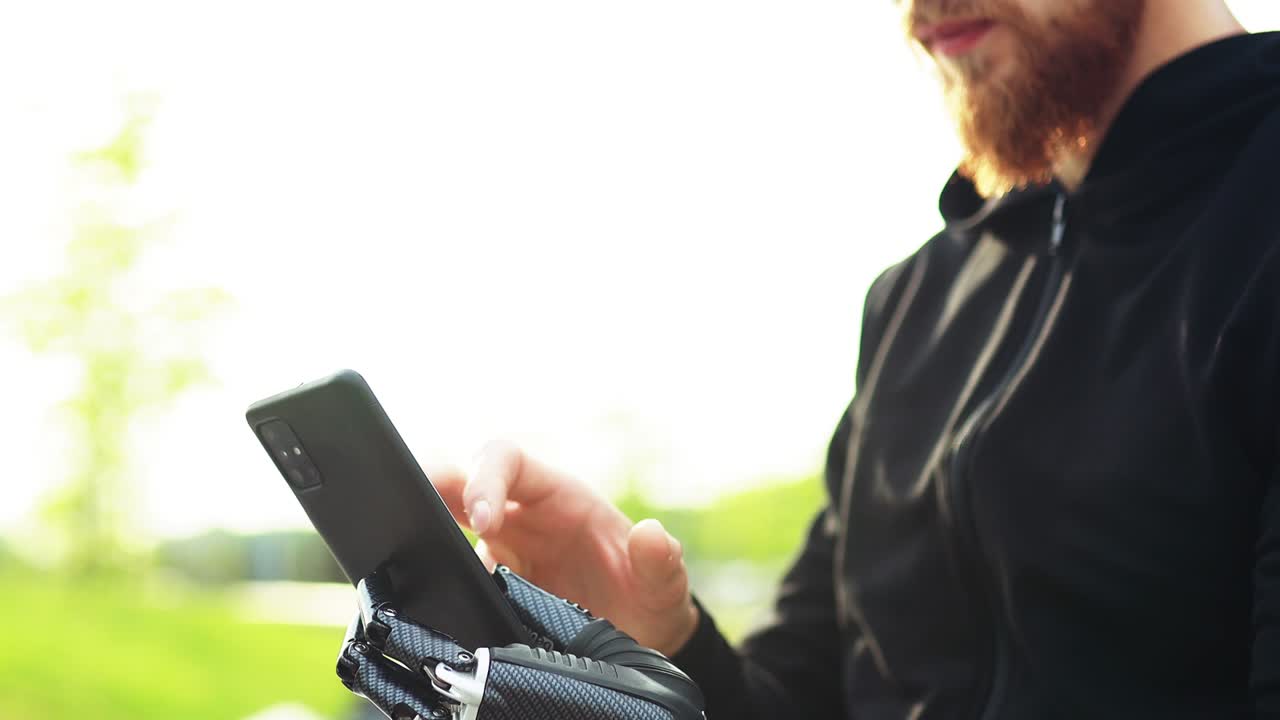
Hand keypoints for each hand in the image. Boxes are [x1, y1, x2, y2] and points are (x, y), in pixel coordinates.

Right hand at [428, 440, 698, 656]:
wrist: (639, 641)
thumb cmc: (650, 597)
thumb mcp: (664, 583)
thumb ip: (661, 561)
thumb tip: (651, 534)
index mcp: (559, 497)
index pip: (509, 461)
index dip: (487, 479)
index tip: (482, 520)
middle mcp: (522, 519)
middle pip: (461, 485)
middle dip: (431, 490)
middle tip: (410, 517)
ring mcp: (502, 555)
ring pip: (446, 531)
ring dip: (425, 538)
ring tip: (403, 556)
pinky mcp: (491, 591)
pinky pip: (453, 581)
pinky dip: (436, 585)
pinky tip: (426, 602)